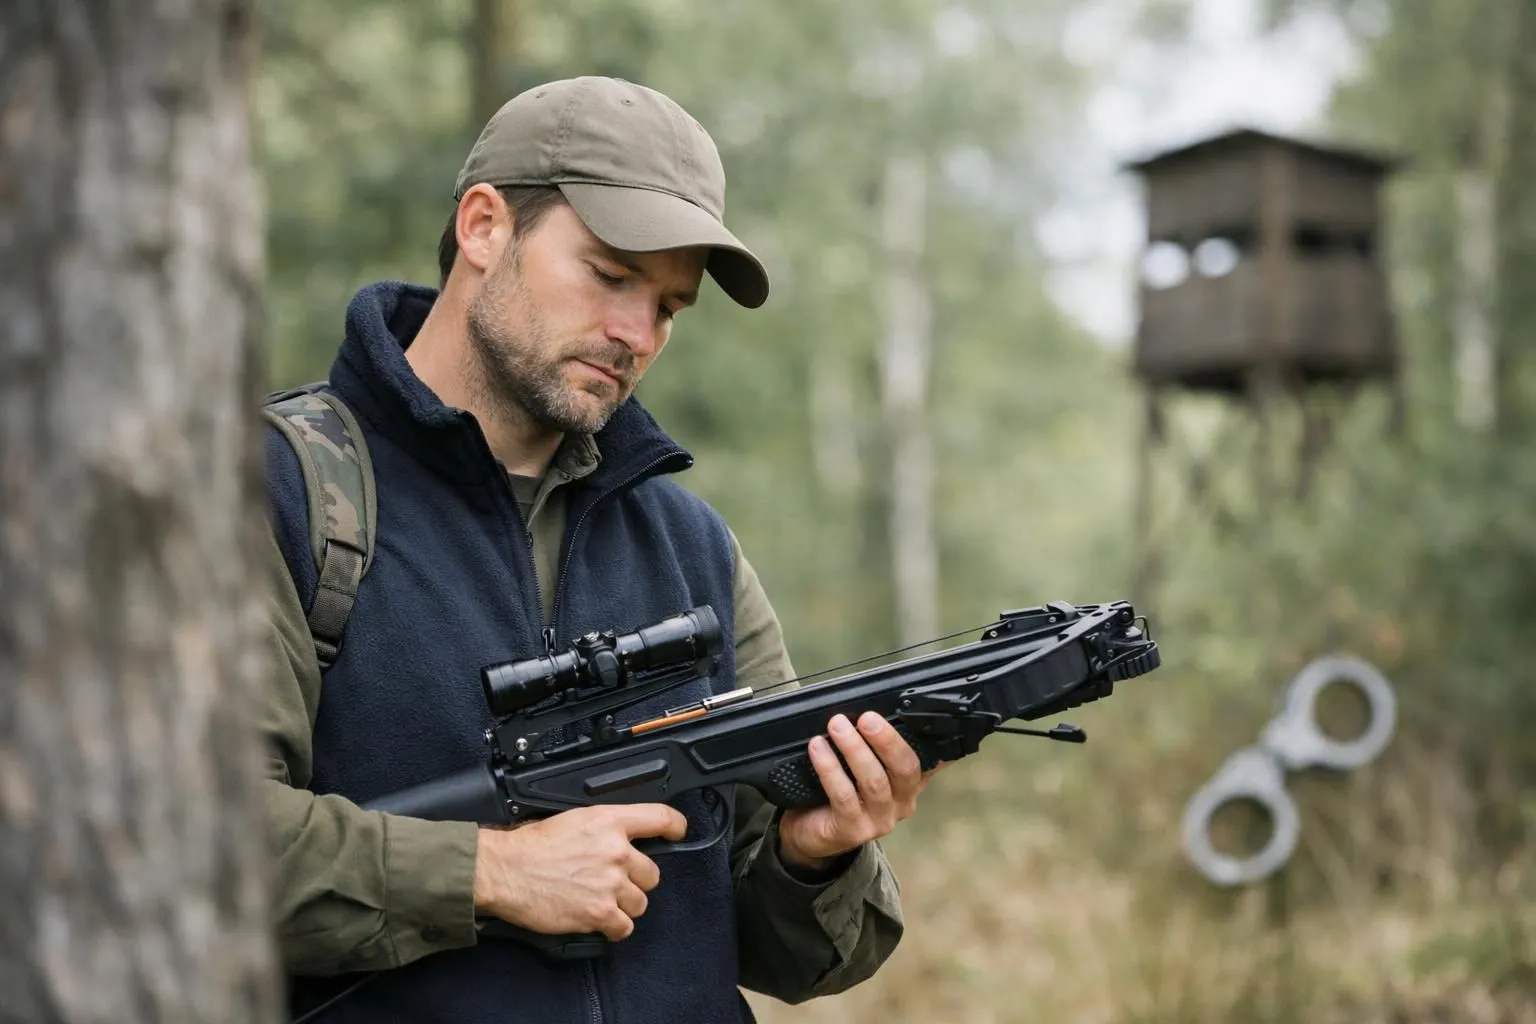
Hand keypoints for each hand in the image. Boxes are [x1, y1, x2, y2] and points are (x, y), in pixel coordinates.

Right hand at [472, 804, 686, 940]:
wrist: (504, 870)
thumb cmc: (530, 845)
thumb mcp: (573, 819)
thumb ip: (605, 827)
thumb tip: (623, 837)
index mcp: (609, 822)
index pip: (661, 819)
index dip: (675, 827)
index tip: (677, 833)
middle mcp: (616, 851)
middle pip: (652, 873)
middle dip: (636, 880)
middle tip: (612, 881)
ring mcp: (610, 884)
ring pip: (640, 902)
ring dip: (624, 905)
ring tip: (599, 900)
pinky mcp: (599, 913)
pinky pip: (625, 927)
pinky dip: (614, 927)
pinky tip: (598, 919)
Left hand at [777, 712, 938, 872]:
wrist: (811, 832)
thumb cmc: (842, 791)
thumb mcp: (866, 767)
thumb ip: (879, 745)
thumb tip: (883, 706)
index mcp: (909, 784)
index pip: (931, 759)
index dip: (936, 741)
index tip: (923, 715)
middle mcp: (901, 803)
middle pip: (905, 769)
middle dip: (887, 740)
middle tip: (867, 717)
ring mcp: (879, 820)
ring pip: (874, 782)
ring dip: (855, 749)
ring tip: (837, 725)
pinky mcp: (853, 830)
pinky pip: (843, 795)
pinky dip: (829, 768)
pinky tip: (817, 747)